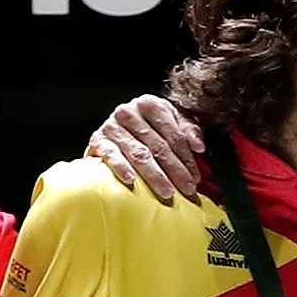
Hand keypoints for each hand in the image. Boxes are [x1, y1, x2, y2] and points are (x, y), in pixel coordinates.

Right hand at [88, 94, 207, 202]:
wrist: (114, 130)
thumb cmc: (148, 128)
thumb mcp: (171, 122)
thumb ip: (188, 131)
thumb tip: (199, 147)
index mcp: (150, 104)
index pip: (174, 135)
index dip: (187, 158)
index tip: (196, 178)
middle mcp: (129, 111)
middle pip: (158, 146)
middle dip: (175, 170)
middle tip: (187, 189)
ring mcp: (112, 125)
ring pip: (139, 154)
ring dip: (155, 175)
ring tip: (167, 192)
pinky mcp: (98, 140)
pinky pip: (111, 155)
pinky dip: (121, 167)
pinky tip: (131, 180)